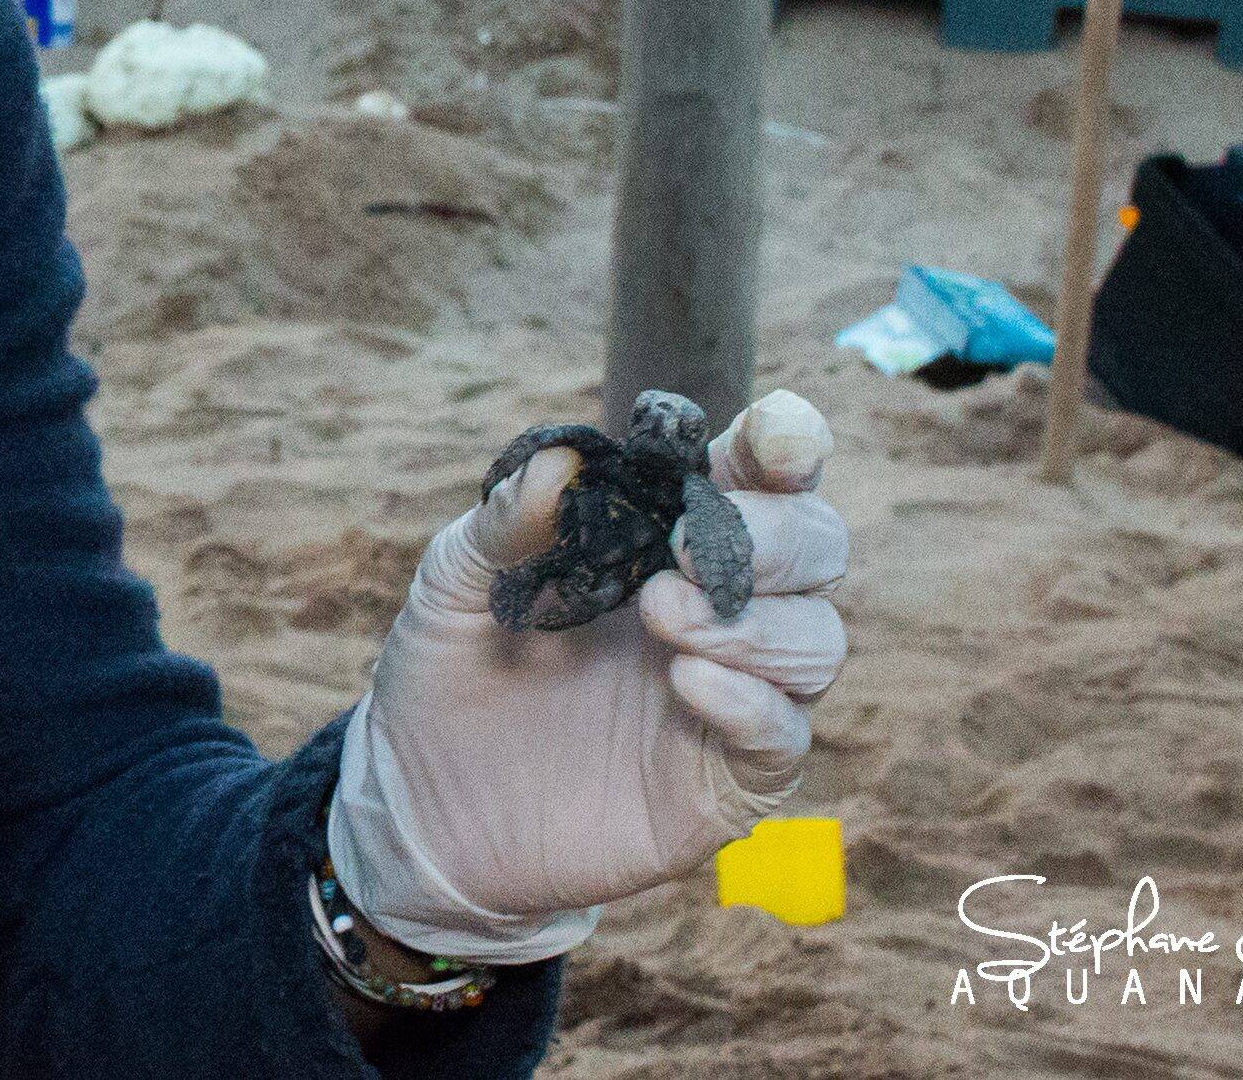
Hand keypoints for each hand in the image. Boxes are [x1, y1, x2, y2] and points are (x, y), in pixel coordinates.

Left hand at [322, 390, 847, 963]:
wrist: (424, 803)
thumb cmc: (450, 669)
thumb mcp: (455, 581)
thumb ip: (505, 521)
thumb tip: (560, 463)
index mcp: (663, 534)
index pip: (760, 475)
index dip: (786, 445)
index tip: (778, 439)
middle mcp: (716, 604)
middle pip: (818, 547)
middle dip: (779, 536)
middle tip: (682, 548)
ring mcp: (730, 692)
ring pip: (817, 639)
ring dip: (757, 620)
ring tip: (662, 615)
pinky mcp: (724, 778)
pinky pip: (783, 735)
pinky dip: (750, 701)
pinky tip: (684, 684)